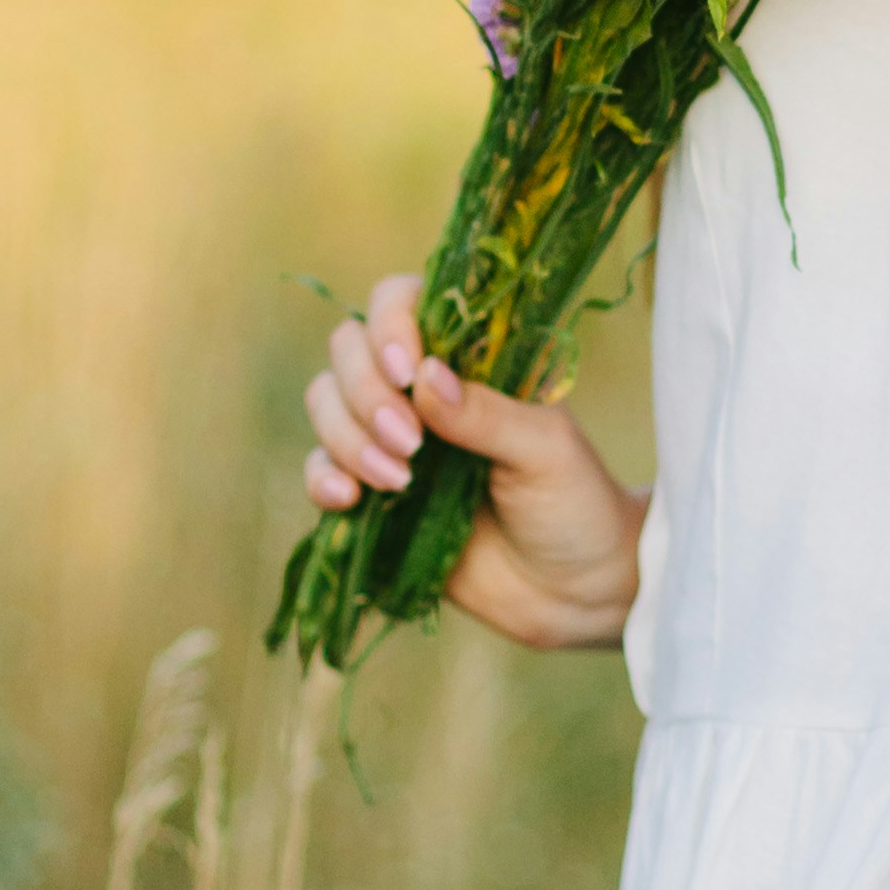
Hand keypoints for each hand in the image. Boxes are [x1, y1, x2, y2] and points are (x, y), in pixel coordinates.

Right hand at [302, 272, 643, 652]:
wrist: (569, 588)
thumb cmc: (572, 503)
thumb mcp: (545, 451)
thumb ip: (486, 414)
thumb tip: (425, 376)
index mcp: (468, 355)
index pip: (402, 301)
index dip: (389, 325)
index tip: (406, 372)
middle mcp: (419, 386)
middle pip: (348, 348)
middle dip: (366, 394)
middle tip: (412, 445)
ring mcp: (389, 436)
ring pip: (325, 401)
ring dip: (346, 436)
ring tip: (398, 482)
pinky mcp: (369, 491)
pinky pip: (318, 468)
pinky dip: (320, 477)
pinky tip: (347, 500)